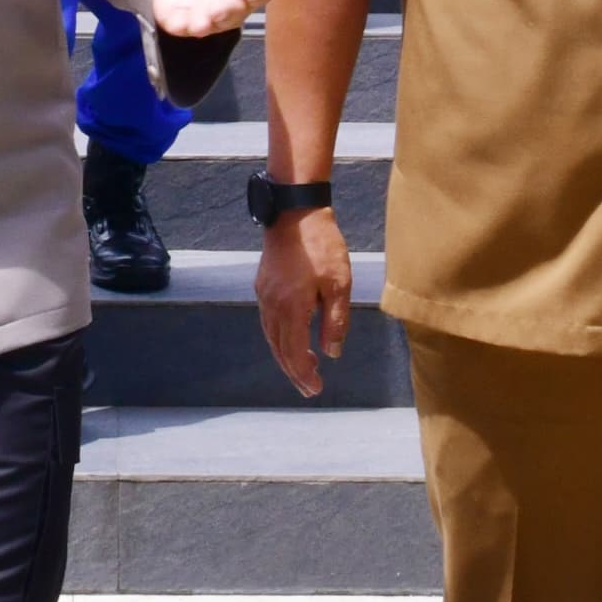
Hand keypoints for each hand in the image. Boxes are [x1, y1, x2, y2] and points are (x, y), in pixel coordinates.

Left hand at [149, 0, 318, 37]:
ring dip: (205, 22)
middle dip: (229, 9)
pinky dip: (181, 25)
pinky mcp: (183, 17)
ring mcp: (208, 13)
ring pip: (211, 22)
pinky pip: (183, 25)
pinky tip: (178, 23)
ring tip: (201, 21)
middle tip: (222, 9)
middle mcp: (234, 3)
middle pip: (235, 11)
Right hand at [252, 205, 349, 399]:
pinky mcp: (262, 286)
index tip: (316, 389)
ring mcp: (264, 296)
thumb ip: (335, 320)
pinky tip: (291, 338)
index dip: (304, 375)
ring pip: (271, 337)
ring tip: (304, 367)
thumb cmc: (322, 246)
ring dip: (285, 356)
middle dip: (294, 371)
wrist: (295, 212)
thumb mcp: (339, 284)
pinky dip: (279, 338)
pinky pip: (268, 322)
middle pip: (279, 350)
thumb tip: (331, 352)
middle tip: (309, 388)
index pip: (294, 353)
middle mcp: (272, 306)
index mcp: (291, 308)